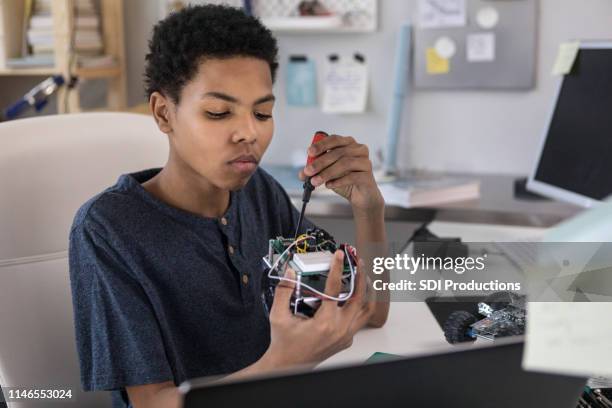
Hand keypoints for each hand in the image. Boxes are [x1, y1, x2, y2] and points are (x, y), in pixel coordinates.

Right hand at [264, 250, 373, 367]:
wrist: (287, 366)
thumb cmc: (284, 344)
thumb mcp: (278, 315)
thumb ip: (284, 290)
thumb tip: (290, 272)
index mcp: (324, 323)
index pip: (335, 288)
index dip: (338, 268)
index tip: (340, 256)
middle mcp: (339, 330)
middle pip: (359, 298)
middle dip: (360, 276)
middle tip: (358, 262)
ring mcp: (345, 336)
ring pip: (365, 310)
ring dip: (366, 292)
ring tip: (364, 277)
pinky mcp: (346, 340)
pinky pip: (359, 320)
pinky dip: (361, 306)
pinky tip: (356, 297)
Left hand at [300, 134, 383, 211]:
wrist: (361, 196)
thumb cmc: (344, 180)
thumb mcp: (327, 173)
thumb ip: (316, 171)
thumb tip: (302, 173)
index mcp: (348, 143)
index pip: (334, 139)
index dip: (321, 145)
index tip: (309, 152)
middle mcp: (359, 150)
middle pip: (338, 152)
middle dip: (320, 162)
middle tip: (308, 171)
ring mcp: (365, 162)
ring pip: (345, 164)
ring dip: (327, 173)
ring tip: (315, 182)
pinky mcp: (368, 176)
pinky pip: (352, 177)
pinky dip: (338, 181)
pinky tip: (329, 185)